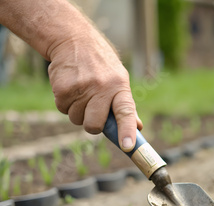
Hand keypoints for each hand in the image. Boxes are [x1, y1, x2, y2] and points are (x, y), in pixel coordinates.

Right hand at [48, 31, 142, 151]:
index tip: (127, 146)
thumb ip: (126, 105)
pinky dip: (65, 103)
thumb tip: (138, 127)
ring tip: (81, 92)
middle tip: (92, 112)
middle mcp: (102, 88)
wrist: (74, 39)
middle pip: (94, 125)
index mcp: (120, 87)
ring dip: (77, 111)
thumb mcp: (119, 80)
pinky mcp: (62, 88)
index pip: (126, 112)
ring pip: (76, 119)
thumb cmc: (102, 66)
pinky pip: (62, 109)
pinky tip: (71, 87)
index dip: (127, 130)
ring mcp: (81, 88)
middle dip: (92, 125)